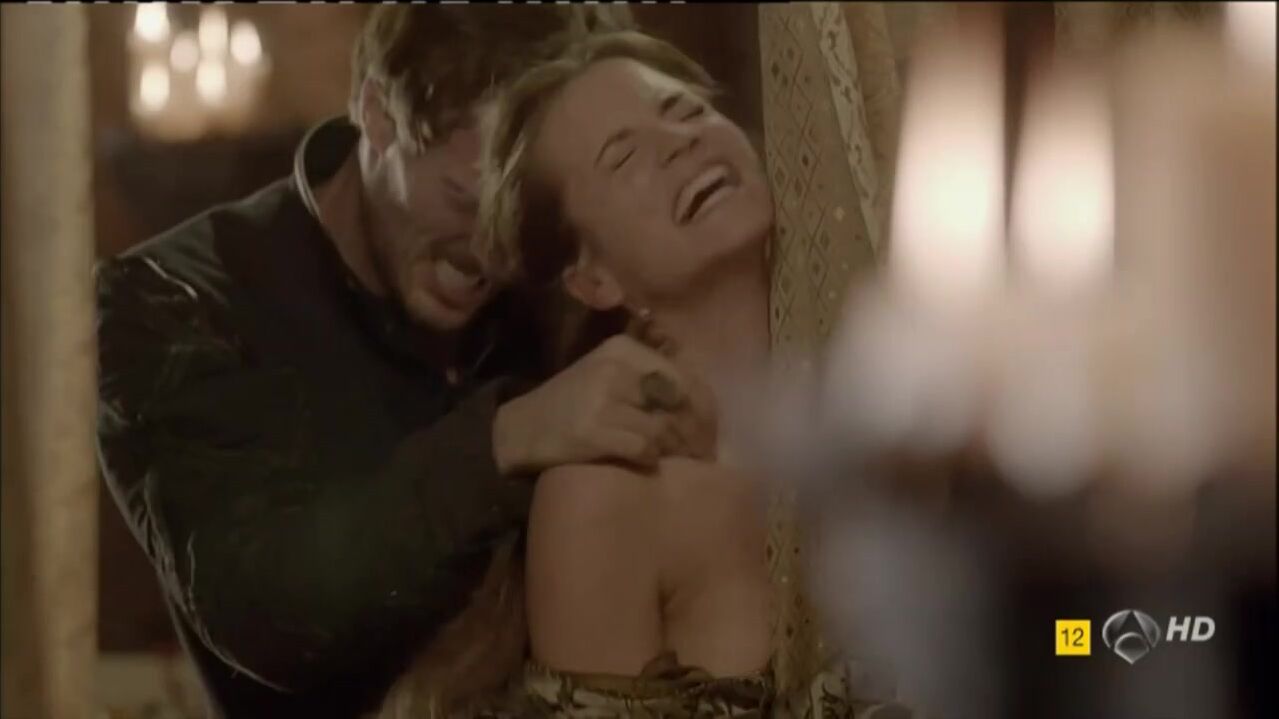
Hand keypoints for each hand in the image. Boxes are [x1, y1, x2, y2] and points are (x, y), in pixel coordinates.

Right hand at [493, 334, 717, 475]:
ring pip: (663, 428)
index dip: (704, 407)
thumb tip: (703, 397)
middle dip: (696, 430)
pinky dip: (652, 459)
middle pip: (678, 402)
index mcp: (622, 350)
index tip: (709, 429)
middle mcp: (613, 369)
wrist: (520, 428)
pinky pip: (643, 449)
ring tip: (682, 462)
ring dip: (676, 449)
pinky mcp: (592, 431)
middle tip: (702, 451)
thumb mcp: (608, 373)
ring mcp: (601, 400)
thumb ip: (650, 377)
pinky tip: (649, 464)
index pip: (683, 376)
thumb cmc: (573, 403)